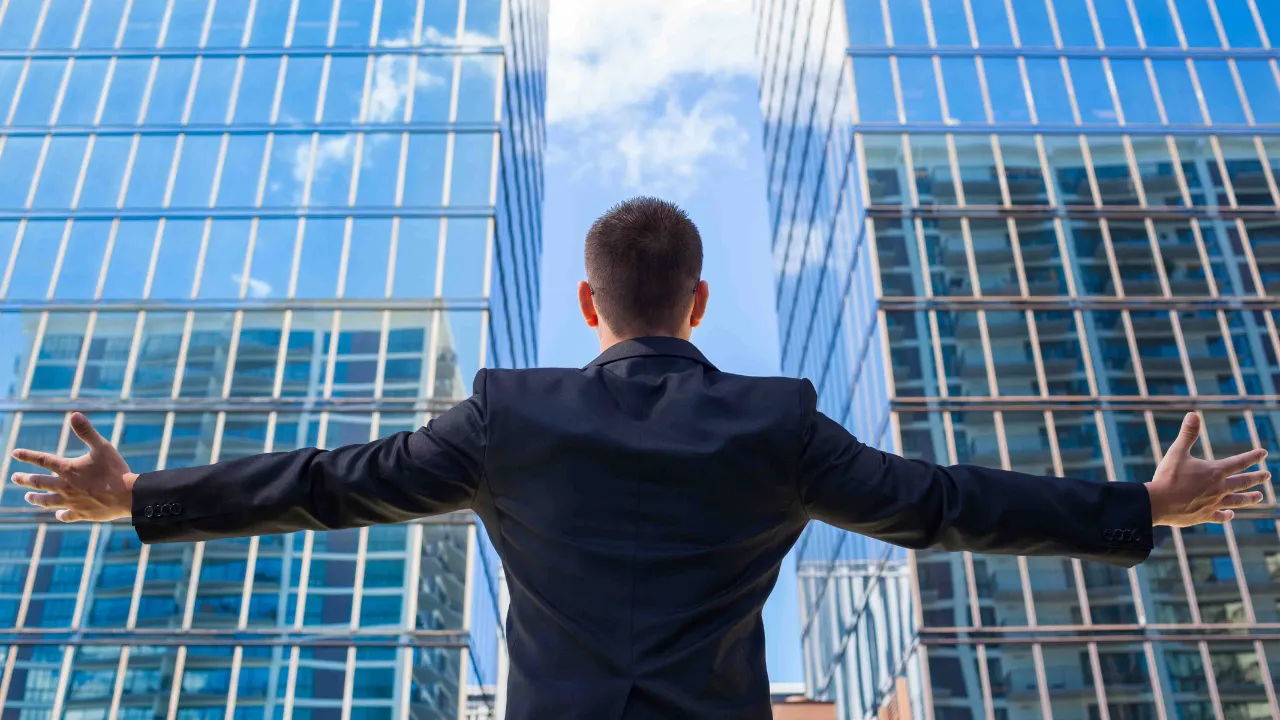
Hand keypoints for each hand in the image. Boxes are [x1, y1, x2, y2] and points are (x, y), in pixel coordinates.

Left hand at [9, 413, 137, 522]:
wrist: (127, 496)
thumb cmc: (115, 470)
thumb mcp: (102, 447)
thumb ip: (87, 432)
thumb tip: (74, 415)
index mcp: (68, 469)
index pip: (43, 460)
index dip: (28, 455)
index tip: (15, 453)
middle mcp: (65, 486)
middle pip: (39, 482)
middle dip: (24, 479)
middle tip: (14, 477)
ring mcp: (71, 502)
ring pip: (47, 501)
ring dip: (35, 498)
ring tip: (27, 497)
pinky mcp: (81, 513)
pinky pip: (66, 515)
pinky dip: (60, 514)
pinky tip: (58, 514)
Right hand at [1147, 412, 1268, 526]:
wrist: (1158, 503)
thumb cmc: (1167, 477)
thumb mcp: (1176, 452)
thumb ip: (1187, 434)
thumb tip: (1193, 414)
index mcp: (1214, 471)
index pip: (1239, 462)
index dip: (1252, 456)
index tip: (1264, 453)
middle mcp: (1219, 488)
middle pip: (1243, 482)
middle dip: (1257, 477)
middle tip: (1267, 475)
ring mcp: (1213, 503)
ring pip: (1237, 501)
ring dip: (1250, 498)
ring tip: (1260, 497)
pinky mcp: (1204, 515)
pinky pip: (1220, 516)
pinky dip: (1226, 516)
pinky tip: (1231, 515)